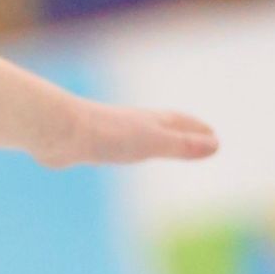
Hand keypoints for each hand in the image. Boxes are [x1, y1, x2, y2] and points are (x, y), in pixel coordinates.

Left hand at [30, 98, 218, 169]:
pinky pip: (114, 145)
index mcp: (149, 121)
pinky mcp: (89, 144)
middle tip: (195, 135)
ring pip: (138, 134)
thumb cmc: (106, 136)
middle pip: (162, 124)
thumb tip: (216, 145)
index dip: (198, 130)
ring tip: (158, 144)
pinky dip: (126, 148)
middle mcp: (132, 123)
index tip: (213, 134)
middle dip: (181, 130)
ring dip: (153, 137)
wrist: (58, 131)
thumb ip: (182, 146)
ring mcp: (110, 132)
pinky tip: (114, 152)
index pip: (181, 123)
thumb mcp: (152, 142)